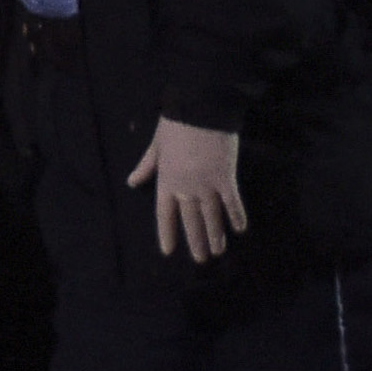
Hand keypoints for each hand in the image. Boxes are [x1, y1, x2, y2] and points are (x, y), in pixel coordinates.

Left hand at [131, 118, 247, 260]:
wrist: (200, 110)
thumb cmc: (175, 125)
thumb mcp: (156, 146)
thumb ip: (146, 166)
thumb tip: (132, 182)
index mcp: (166, 180)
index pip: (164, 213)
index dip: (167, 233)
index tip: (169, 251)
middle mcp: (186, 188)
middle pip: (190, 220)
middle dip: (195, 241)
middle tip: (201, 260)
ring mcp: (207, 184)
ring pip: (211, 216)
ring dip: (215, 235)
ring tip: (218, 252)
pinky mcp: (226, 177)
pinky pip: (232, 201)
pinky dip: (236, 216)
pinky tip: (240, 230)